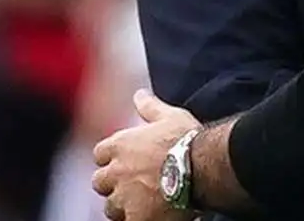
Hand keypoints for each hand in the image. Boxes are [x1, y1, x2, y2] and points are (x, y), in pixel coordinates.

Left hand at [92, 90, 199, 220]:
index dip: (112, 159)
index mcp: (121, 145)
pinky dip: (136, 219)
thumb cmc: (188, 140)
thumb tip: (139, 94)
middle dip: (113, 185)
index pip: (100, 154)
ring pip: (111, 207)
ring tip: (144, 204)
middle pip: (100, 182)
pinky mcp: (136, 217)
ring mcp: (124, 196)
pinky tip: (150, 215)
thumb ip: (150, 107)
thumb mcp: (170, 116)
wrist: (203, 167)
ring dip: (123, 206)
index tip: (125, 162)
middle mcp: (117, 171)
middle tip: (134, 186)